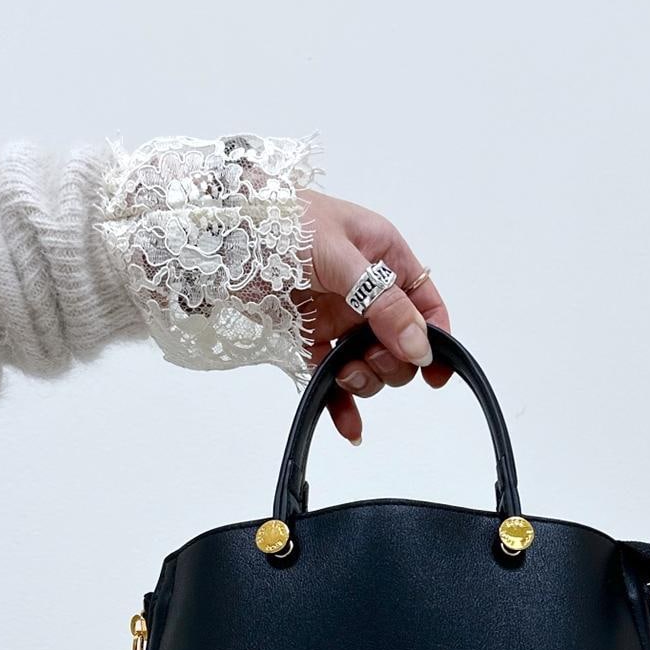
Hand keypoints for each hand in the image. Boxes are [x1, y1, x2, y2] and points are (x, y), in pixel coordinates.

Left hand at [297, 191, 451, 444]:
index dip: (434, 337)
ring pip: (369, 365)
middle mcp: (364, 290)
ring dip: (363, 380)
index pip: (424, 302)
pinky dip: (341, 405)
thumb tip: (420, 345)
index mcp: (382, 256)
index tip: (433, 371)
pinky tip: (350, 429)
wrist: (215, 231)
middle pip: (400, 343)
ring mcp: (336, 318)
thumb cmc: (278, 220)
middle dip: (391, 361)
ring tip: (342, 372)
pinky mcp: (306, 341)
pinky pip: (332, 379)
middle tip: (367, 357)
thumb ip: (381, 301)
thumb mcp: (339, 254)